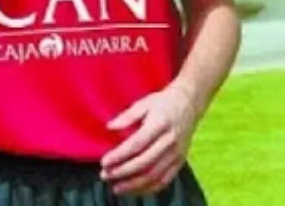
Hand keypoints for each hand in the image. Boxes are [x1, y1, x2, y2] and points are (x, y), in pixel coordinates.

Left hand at [100, 82, 198, 196]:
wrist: (188, 104)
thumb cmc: (162, 103)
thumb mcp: (144, 103)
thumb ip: (127, 116)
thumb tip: (110, 127)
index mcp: (159, 124)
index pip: (137, 144)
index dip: (120, 155)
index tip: (104, 162)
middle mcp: (169, 141)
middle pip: (144, 163)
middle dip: (123, 172)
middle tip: (105, 175)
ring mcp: (176, 154)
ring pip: (154, 175)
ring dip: (134, 185)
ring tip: (116, 187)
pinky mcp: (180, 162)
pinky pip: (165, 180)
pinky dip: (149, 188)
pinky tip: (134, 190)